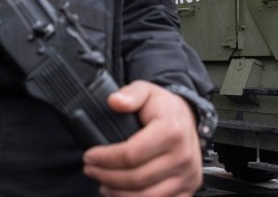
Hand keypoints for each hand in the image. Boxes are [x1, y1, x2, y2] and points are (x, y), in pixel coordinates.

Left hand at [83, 81, 202, 196]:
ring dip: (119, 193)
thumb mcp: (146, 91)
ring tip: (103, 184)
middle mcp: (183, 156)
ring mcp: (188, 175)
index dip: (105, 158)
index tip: (89, 156)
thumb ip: (130, 94)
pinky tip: (122, 193)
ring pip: (147, 196)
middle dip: (107, 176)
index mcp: (171, 131)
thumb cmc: (163, 107)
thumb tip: (115, 101)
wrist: (188, 117)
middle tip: (91, 170)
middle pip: (136, 178)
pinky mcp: (188, 188)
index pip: (131, 154)